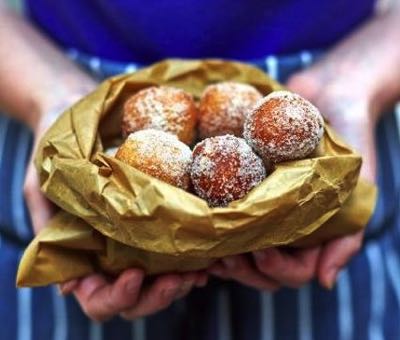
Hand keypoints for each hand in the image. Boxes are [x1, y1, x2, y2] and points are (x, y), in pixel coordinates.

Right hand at [24, 102, 207, 320]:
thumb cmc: (53, 151)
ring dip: (181, 282)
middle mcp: (110, 256)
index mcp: (79, 257)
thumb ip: (49, 227)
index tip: (136, 274)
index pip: (96, 297)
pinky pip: (176, 251)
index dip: (116, 296)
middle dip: (158, 295)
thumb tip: (67, 285)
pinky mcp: (155, 222)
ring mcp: (135, 241)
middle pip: (135, 298)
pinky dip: (193, 259)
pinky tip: (209, 255)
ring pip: (160, 281)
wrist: (72, 115)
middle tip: (180, 278)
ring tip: (201, 271)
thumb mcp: (42, 187)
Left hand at [209, 52, 377, 290]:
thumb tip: (325, 282)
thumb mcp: (359, 184)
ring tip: (208, 247)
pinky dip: (211, 229)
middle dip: (242, 268)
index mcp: (312, 233)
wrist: (329, 93)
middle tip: (224, 254)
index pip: (293, 272)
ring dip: (222, 256)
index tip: (259, 251)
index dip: (275, 269)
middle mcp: (285, 227)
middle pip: (260, 271)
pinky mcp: (242, 187)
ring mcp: (262, 210)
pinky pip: (225, 217)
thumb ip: (348, 234)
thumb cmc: (349, 136)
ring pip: (239, 252)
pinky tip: (197, 226)